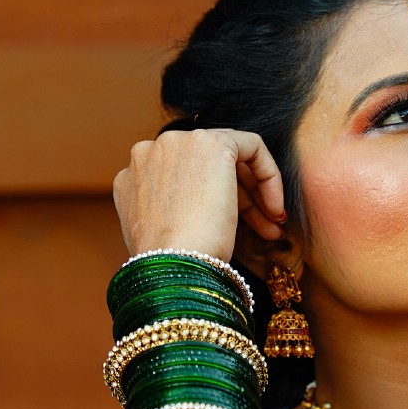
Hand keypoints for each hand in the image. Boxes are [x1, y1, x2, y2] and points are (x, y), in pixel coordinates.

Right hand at [113, 127, 285, 261]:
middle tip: (264, 229)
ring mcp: (177, 143)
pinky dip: (269, 174)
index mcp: (132, 178)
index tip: (235, 230)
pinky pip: (251, 146)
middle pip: (207, 168)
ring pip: (230, 158)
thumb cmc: (173, 264)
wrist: (174, 265)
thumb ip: (174, 213)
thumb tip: (203, 219)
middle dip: (241, 199)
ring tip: (273, 227)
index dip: (215, 203)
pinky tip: (275, 208)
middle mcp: (150, 152)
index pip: (183, 179)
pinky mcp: (209, 143)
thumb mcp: (164, 235)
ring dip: (256, 194)